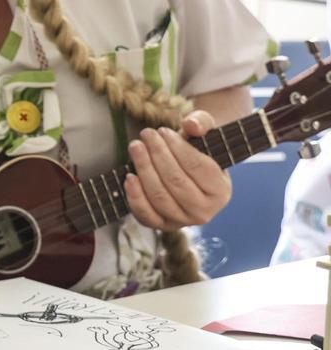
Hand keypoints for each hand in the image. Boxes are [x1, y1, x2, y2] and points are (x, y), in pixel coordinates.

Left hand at [125, 111, 231, 230]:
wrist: (187, 176)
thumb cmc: (197, 152)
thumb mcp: (205, 134)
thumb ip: (202, 123)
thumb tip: (191, 124)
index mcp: (221, 191)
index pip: (197, 167)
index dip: (177, 147)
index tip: (162, 131)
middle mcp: (205, 212)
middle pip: (176, 182)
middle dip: (157, 155)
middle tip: (146, 134)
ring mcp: (183, 222)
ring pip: (159, 196)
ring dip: (144, 169)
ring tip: (135, 146)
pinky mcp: (162, 226)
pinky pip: (146, 214)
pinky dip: (135, 196)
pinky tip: (129, 176)